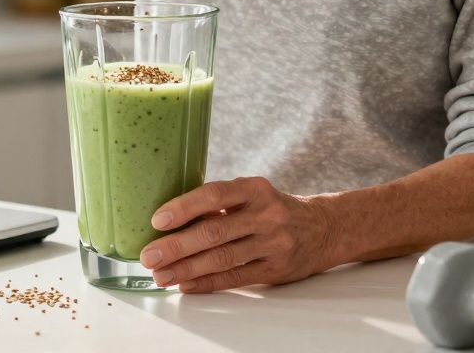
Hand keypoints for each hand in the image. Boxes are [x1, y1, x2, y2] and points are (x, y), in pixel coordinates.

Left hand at [139, 176, 336, 293]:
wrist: (324, 228)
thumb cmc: (273, 210)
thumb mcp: (252, 196)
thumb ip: (219, 206)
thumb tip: (171, 221)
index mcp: (255, 189)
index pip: (214, 195)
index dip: (184, 208)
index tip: (157, 220)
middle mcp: (266, 215)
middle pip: (215, 232)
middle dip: (177, 246)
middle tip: (150, 256)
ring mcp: (274, 243)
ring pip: (223, 259)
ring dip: (186, 269)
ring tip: (161, 275)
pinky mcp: (276, 269)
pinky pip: (235, 278)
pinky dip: (207, 282)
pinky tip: (185, 284)